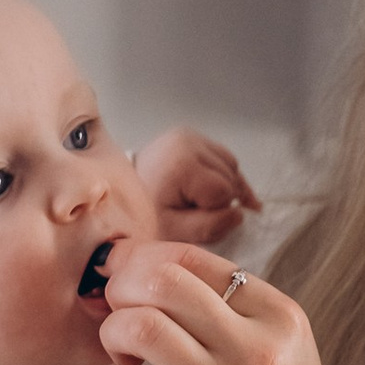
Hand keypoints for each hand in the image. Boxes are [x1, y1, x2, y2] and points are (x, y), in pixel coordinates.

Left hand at [98, 244, 364, 364]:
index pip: (192, 258)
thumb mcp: (285, 355)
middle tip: (121, 317)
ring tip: (126, 361)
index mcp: (278, 317)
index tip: (128, 285)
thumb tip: (154, 278)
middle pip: (160, 278)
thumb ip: (235, 315)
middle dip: (121, 289)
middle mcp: (256, 349)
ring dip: (113, 336)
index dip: (143, 261)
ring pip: (139, 327)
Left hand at [132, 126, 259, 250]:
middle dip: (222, 199)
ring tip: (204, 201)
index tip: (194, 216)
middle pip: (231, 177)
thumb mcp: (175, 230)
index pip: (225, 192)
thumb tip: (240, 214)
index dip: (217, 210)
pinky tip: (211, 188)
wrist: (123, 190)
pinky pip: (223, 157)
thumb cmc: (148, 213)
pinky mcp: (192, 134)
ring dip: (226, 187)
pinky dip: (222, 174)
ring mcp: (191, 135)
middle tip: (196, 210)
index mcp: (183, 164)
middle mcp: (189, 141)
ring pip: (232, 166)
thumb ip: (210, 226)